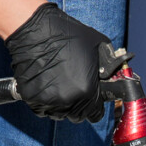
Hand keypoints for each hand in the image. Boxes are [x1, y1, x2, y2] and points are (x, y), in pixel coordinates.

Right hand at [5, 3, 110, 122]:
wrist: (34, 29)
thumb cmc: (66, 34)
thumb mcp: (97, 47)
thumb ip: (107, 67)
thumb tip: (114, 76)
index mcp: (87, 91)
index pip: (96, 114)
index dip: (95, 107)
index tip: (92, 101)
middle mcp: (68, 100)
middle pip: (77, 116)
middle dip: (79, 106)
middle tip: (74, 89)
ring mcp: (48, 101)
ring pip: (59, 114)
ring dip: (61, 105)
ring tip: (58, 85)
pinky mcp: (31, 99)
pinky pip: (41, 109)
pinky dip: (44, 102)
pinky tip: (46, 85)